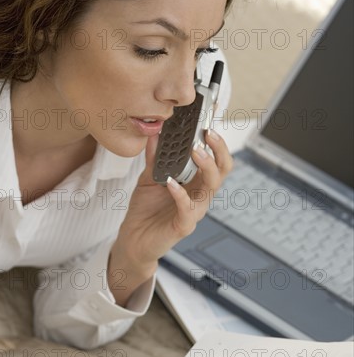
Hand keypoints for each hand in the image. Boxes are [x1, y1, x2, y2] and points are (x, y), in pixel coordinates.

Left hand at [115, 128, 232, 265]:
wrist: (133, 240)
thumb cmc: (145, 210)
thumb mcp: (148, 177)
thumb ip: (154, 158)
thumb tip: (155, 133)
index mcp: (195, 181)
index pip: (214, 157)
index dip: (216, 139)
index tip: (210, 117)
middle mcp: (199, 194)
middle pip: (222, 169)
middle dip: (219, 149)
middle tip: (209, 132)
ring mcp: (194, 210)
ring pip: (211, 187)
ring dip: (206, 166)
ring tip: (196, 151)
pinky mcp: (183, 225)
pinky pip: (188, 209)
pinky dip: (181, 194)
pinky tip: (171, 183)